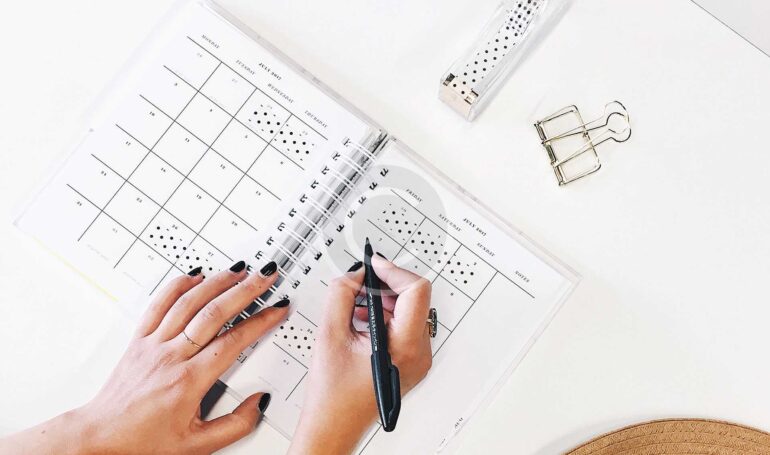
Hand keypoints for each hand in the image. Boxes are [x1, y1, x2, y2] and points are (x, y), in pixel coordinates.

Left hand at [1, 261, 288, 454]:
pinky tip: (194, 275)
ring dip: (217, 282)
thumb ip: (235, 425)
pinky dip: (178, 284)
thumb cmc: (142, 442)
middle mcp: (171, 357)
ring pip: (188, 302)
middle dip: (245, 290)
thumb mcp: (197, 445)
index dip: (260, 321)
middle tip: (265, 275)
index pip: (234, 341)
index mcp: (189, 381)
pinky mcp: (139, 340)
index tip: (277, 309)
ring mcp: (153, 344)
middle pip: (214, 313)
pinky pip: (158, 304)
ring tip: (239, 270)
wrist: (100, 439)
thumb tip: (259, 403)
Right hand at [289, 255, 432, 454]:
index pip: (416, 290)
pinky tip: (361, 320)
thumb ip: (341, 294)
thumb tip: (355, 274)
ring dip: (383, 300)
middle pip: (415, 299)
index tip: (373, 264)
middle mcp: (419, 354)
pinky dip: (384, 316)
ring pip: (409, 311)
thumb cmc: (332, 396)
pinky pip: (404, 326)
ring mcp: (418, 359)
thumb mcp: (330, 334)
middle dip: (386, 285)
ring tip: (356, 306)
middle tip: (360, 283)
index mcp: (406, 346)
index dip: (393, 271)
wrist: (333, 426)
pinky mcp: (410, 361)